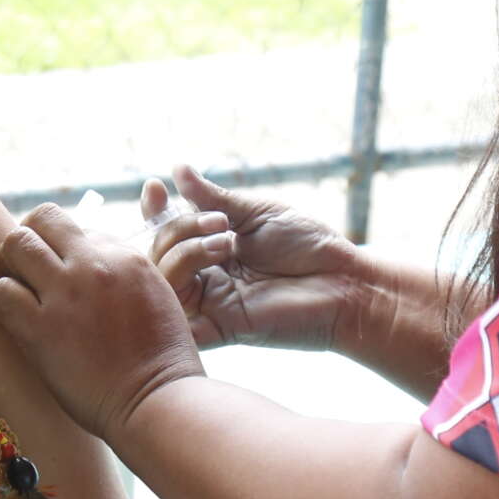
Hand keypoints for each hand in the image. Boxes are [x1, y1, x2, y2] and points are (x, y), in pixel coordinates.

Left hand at [0, 203, 204, 442]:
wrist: (156, 400)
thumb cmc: (161, 359)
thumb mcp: (157, 296)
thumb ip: (124, 273)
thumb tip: (89, 261)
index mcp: (126, 255)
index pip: (79, 229)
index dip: (68, 250)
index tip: (68, 274)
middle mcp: (93, 264)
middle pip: (42, 218)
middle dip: (32, 237)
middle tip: (31, 267)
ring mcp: (65, 293)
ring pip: (15, 244)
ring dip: (12, 264)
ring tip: (21, 289)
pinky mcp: (40, 328)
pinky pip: (1, 292)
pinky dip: (5, 300)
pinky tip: (19, 318)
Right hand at [143, 166, 365, 351]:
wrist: (344, 281)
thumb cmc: (309, 246)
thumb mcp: (256, 213)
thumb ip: (214, 198)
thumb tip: (178, 169)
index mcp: (212, 249)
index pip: (165, 232)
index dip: (154, 211)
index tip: (155, 187)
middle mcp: (206, 277)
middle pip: (157, 254)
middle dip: (177, 227)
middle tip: (219, 221)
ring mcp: (210, 304)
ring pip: (162, 281)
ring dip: (184, 251)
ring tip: (225, 243)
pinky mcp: (218, 329)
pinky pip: (179, 319)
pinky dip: (179, 290)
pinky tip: (210, 267)